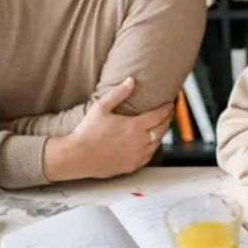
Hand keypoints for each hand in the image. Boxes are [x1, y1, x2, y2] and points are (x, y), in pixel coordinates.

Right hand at [43, 78, 173, 181]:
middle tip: (169, 113)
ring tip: (160, 127)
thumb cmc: (87, 132)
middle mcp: (139, 142)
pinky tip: (150, 144)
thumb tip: (131, 80)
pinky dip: (152, 148)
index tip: (170, 103)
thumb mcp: (101, 107)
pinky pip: (149, 157)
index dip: (167, 108)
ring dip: (161, 134)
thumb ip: (119, 93)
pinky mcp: (131, 166)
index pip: (159, 115)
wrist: (76, 156)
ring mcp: (136, 156)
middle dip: (167, 120)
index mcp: (134, 126)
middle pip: (162, 129)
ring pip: (157, 144)